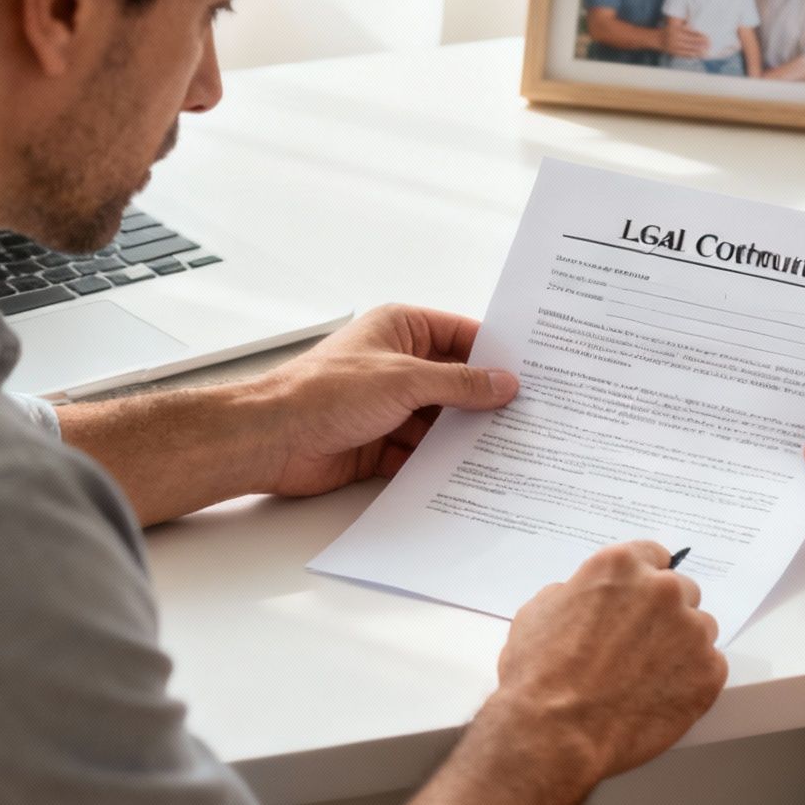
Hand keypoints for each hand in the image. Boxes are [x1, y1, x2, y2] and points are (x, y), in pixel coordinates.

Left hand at [258, 304, 516, 499]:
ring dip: (463, 438)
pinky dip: (438, 465)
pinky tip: (467, 475)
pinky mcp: (379, 444)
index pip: (461, 336)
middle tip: (528, 417)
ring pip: (440, 423)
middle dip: (484, 402)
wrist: (271, 439)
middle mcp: (396, 365)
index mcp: (400, 329)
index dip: (495, 354)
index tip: (532, 372)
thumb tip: (503, 383)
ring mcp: (387, 406)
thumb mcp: (404, 379)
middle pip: (454, 383)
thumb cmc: (323, 392)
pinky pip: (420, 454)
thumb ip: (459, 383)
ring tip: (506, 450)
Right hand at [492, 541, 727, 781]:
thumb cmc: (539, 675)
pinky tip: (660, 696)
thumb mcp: (539, 611)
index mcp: (621, 567)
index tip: (643, 597)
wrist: (557, 732)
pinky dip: (691, 679)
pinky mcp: (708, 672)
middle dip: (664, 614)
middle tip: (640, 644)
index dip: (646, 579)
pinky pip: (710, 667)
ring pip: (700, 629)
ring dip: (681, 645)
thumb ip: (576, 592)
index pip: (654, 556)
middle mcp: (662, 590)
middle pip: (681, 591)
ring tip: (648, 676)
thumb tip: (588, 599)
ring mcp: (691, 631)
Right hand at [661, 23, 709, 57]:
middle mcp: (674, 38)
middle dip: (701, 42)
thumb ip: (685, 24)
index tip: (707, 36)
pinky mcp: (674, 52)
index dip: (699, 34)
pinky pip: (684, 54)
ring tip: (706, 50)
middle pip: (690, 41)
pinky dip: (692, 55)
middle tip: (709, 43)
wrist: (658, 39)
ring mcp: (674, 46)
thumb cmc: (670, 30)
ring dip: (698, 50)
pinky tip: (698, 55)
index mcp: (676, 29)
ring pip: (688, 49)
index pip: (690, 32)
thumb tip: (698, 24)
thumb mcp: (675, 25)